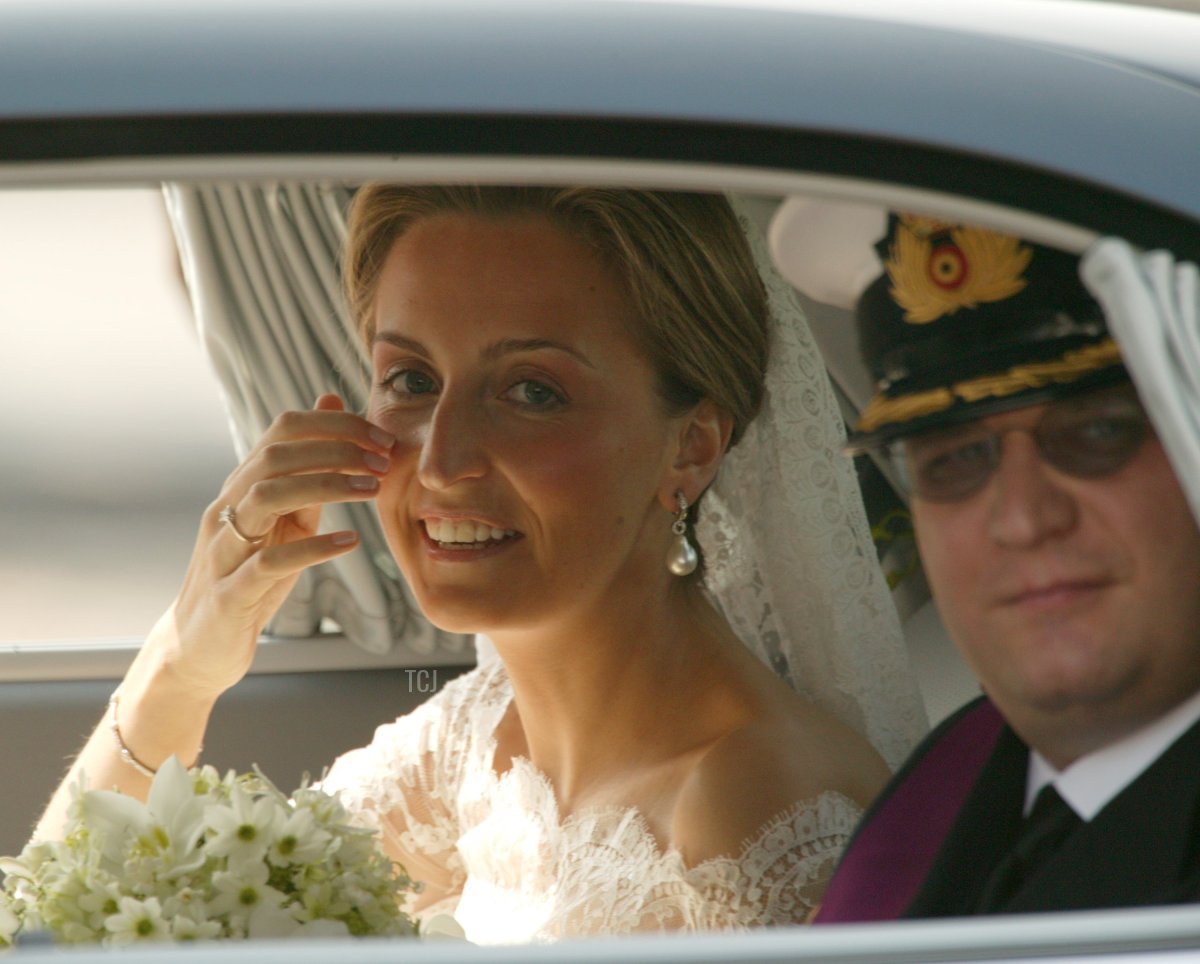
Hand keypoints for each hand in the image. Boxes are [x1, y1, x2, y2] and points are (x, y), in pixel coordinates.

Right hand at [159, 394, 393, 697]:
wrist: (199, 647)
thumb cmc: (250, 578)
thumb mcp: (286, 521)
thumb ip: (310, 473)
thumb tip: (333, 409)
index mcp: (242, 487)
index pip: (283, 429)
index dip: (335, 425)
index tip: (382, 438)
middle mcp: (227, 509)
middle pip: (275, 454)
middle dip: (335, 449)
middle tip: (384, 460)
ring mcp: (224, 550)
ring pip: (266, 497)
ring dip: (325, 485)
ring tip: (371, 489)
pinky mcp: (230, 592)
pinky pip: (269, 562)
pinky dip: (312, 548)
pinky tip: (350, 542)